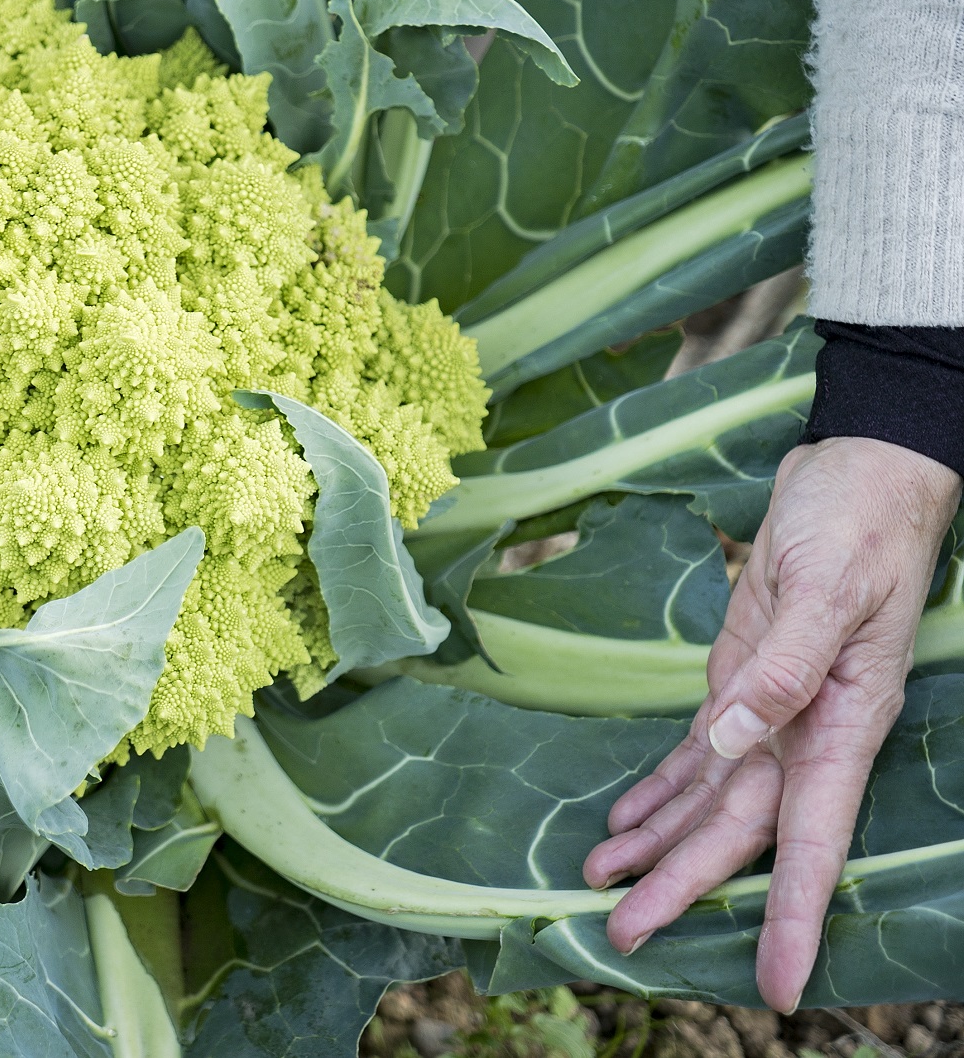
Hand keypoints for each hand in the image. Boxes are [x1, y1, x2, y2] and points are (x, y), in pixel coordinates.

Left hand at [581, 436, 958, 1010]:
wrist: (859, 474)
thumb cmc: (857, 525)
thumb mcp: (825, 589)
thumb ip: (782, 671)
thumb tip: (734, 742)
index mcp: (838, 724)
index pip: (807, 840)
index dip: (789, 915)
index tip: (775, 985)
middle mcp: (803, 732)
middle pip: (737, 830)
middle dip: (681, 885)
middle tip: (619, 933)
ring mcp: (769, 709)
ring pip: (709, 799)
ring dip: (656, 842)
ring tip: (598, 883)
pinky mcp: (740, 679)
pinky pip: (700, 752)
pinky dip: (662, 788)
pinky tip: (627, 820)